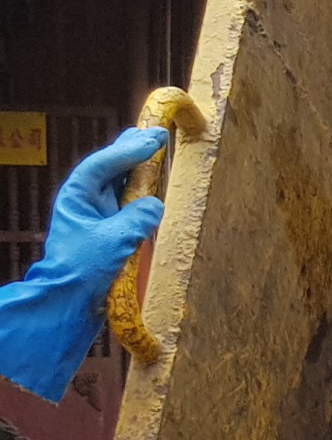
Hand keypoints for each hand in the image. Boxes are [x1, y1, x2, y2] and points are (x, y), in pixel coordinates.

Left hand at [45, 122, 168, 296]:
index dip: (130, 148)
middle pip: (109, 170)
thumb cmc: (83, 269)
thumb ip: (140, 216)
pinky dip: (140, 197)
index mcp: (76, 197)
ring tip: (156, 155)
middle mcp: (84, 203)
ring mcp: (95, 219)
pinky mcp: (106, 236)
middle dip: (131, 153)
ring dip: (138, 173)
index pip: (103, 164)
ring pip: (118, 187)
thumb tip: (155, 205)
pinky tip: (153, 192)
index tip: (155, 137)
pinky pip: (126, 208)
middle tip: (154, 135)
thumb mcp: (116, 239)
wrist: (67, 304)